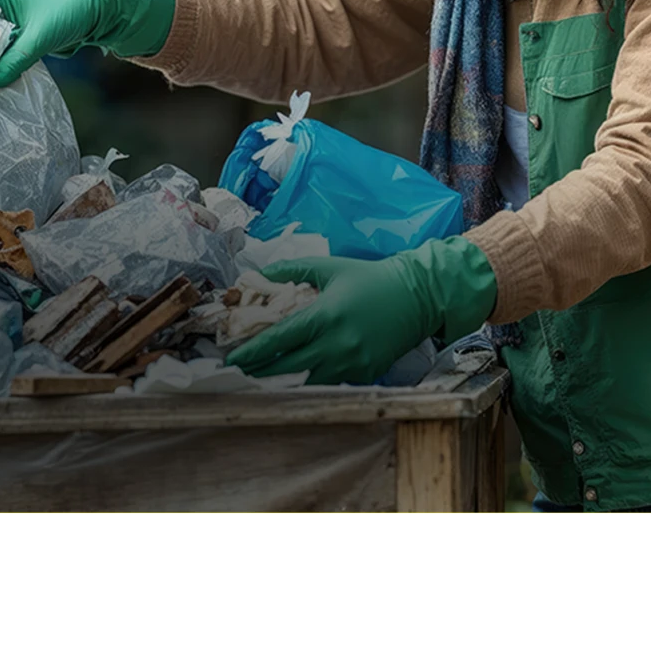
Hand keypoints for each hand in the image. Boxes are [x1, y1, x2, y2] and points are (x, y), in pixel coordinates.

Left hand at [226, 238, 498, 386]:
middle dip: (260, 372)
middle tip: (238, 373)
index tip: (232, 359)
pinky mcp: (366, 374)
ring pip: (308, 381)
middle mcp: (338, 344)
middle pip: (288, 367)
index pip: (280, 340)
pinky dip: (312, 380)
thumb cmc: (371, 279)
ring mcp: (353, 363)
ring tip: (260, 379)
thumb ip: (293, 270)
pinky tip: (295, 378)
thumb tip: (260, 275)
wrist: (418, 296)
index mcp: (326, 315)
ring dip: (283, 381)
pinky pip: (331, 382)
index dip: (253, 352)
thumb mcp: (330, 267)